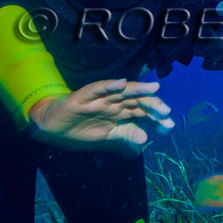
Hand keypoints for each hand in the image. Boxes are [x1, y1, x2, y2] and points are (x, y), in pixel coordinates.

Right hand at [28, 78, 173, 152]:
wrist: (53, 128)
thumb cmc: (82, 129)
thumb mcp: (107, 136)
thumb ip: (125, 135)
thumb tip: (145, 139)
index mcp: (119, 111)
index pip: (141, 111)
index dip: (155, 117)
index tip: (169, 124)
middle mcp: (113, 102)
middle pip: (135, 100)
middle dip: (151, 104)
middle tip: (165, 110)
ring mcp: (99, 98)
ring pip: (121, 91)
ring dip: (137, 89)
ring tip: (153, 88)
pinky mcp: (82, 97)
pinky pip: (96, 89)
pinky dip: (108, 85)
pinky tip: (119, 83)